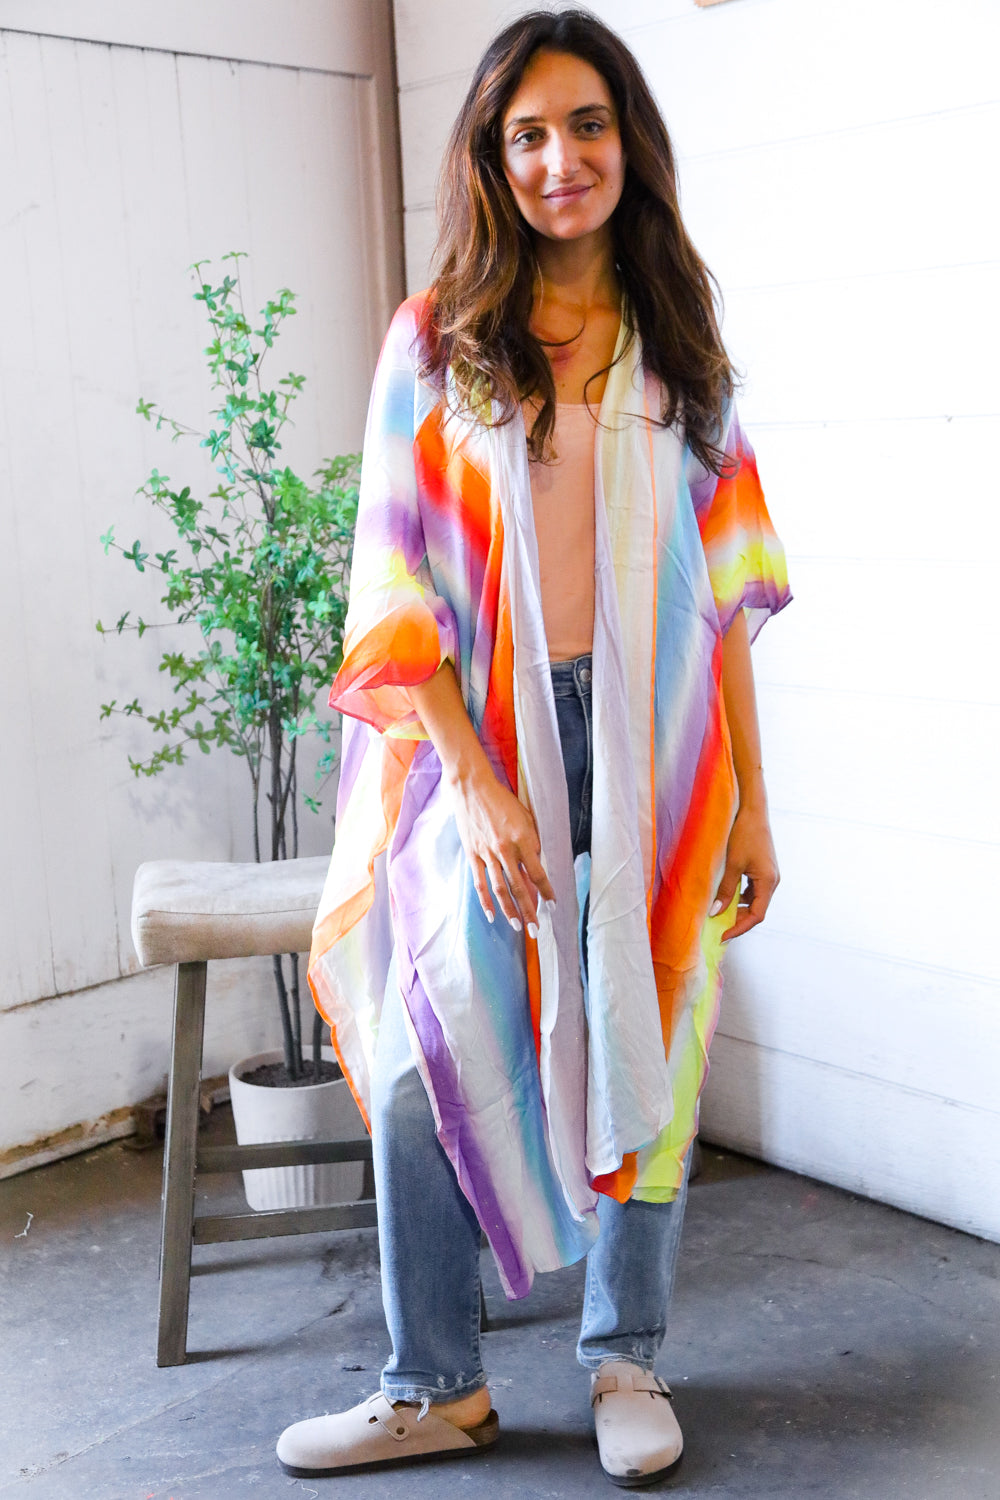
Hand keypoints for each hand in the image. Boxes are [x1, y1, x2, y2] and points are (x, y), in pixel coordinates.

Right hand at [446, 765, 554, 932]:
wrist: (471, 787)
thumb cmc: (502, 799)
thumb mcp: (525, 816)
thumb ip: (531, 840)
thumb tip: (536, 864)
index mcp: (522, 838)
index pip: (538, 872)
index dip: (546, 891)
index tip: (553, 904)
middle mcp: (505, 849)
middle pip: (520, 887)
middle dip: (530, 910)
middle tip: (536, 930)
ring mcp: (487, 853)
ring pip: (500, 889)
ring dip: (510, 910)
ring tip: (518, 926)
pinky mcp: (473, 854)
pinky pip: (480, 883)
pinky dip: (486, 901)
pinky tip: (493, 916)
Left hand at [711, 802, 778, 941]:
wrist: (752, 810)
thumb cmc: (743, 834)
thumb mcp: (731, 864)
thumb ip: (725, 890)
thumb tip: (715, 912)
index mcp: (769, 882)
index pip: (757, 915)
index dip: (739, 928)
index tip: (723, 935)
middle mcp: (772, 880)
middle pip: (756, 909)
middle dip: (737, 919)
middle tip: (717, 926)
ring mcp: (769, 875)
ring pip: (753, 899)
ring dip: (737, 907)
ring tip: (718, 911)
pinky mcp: (763, 868)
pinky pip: (752, 889)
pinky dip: (739, 895)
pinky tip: (725, 894)